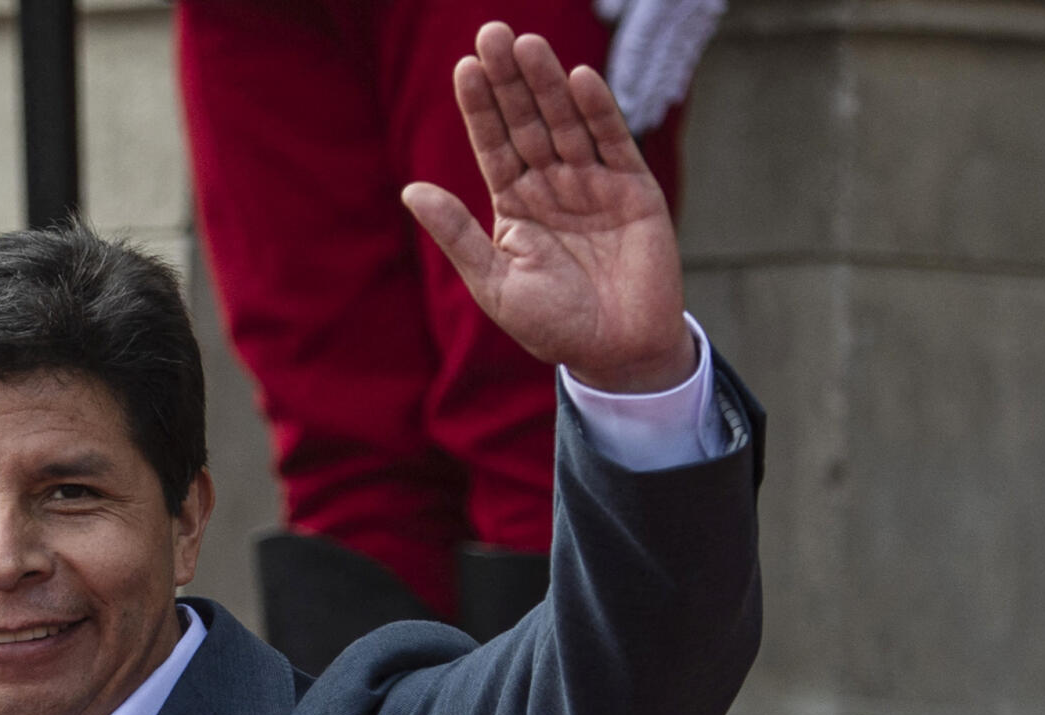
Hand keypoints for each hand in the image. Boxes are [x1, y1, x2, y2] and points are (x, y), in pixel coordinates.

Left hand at [403, 23, 693, 393]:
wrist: (616, 352)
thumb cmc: (553, 325)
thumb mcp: (494, 283)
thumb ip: (457, 235)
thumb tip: (410, 190)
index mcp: (514, 207)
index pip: (493, 146)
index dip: (480, 109)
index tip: (463, 68)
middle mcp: (552, 187)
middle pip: (527, 123)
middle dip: (509, 81)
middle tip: (491, 33)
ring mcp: (594, 184)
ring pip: (567, 123)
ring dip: (547, 84)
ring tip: (526, 44)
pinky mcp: (635, 190)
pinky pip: (614, 142)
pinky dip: (598, 111)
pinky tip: (578, 78)